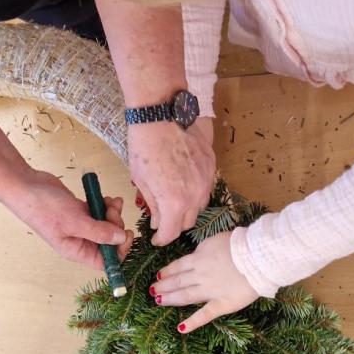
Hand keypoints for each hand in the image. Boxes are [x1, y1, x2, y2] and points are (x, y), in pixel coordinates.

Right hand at [6, 171, 132, 269]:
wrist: (26, 185)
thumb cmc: (43, 207)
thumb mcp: (74, 221)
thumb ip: (99, 232)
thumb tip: (121, 239)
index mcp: (76, 251)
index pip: (105, 261)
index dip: (119, 251)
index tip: (126, 234)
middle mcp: (79, 240)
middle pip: (109, 242)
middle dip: (116, 226)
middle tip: (112, 211)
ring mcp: (80, 225)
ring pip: (106, 225)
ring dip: (113, 214)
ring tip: (111, 201)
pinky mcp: (79, 211)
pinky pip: (100, 213)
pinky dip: (107, 206)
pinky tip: (107, 198)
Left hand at [129, 117, 215, 245]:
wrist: (161, 114)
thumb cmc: (144, 144)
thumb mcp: (141, 179)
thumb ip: (153, 204)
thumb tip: (158, 221)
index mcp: (174, 201)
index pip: (171, 233)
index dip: (162, 239)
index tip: (157, 238)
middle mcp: (195, 194)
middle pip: (188, 222)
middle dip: (174, 224)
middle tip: (163, 219)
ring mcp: (206, 179)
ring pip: (200, 205)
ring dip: (187, 208)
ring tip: (174, 200)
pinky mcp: (212, 165)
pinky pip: (206, 187)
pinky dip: (196, 191)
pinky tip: (184, 183)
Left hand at [148, 231, 257, 333]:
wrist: (257, 256)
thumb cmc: (240, 244)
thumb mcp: (215, 240)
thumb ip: (203, 250)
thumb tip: (196, 255)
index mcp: (199, 258)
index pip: (178, 265)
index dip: (167, 271)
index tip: (159, 275)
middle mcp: (200, 275)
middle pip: (177, 281)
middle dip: (163, 286)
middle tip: (152, 290)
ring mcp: (210, 291)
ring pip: (185, 296)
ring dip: (170, 299)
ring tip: (158, 301)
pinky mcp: (222, 304)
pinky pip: (204, 315)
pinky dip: (192, 323)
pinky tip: (181, 328)